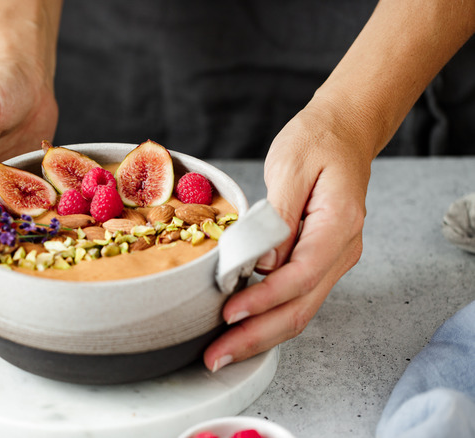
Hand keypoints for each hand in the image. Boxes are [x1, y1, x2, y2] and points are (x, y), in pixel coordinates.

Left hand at [203, 101, 372, 370]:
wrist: (342, 133)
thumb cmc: (317, 142)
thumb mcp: (291, 165)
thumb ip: (278, 215)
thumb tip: (262, 262)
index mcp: (339, 225)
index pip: (300, 275)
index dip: (263, 299)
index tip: (229, 313)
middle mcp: (341, 251)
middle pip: (300, 308)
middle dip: (256, 337)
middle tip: (215, 357)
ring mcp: (331, 260)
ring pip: (298, 311)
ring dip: (259, 335)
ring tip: (221, 353)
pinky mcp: (316, 262)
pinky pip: (293, 299)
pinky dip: (266, 317)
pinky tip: (240, 329)